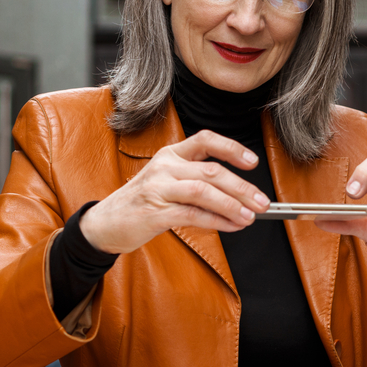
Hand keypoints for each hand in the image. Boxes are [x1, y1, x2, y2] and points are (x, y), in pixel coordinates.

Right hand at [78, 130, 269, 254]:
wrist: (104, 223)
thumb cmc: (141, 203)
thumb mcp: (166, 183)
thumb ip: (196, 183)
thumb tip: (237, 195)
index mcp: (169, 154)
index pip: (205, 140)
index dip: (232, 149)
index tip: (252, 162)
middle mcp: (164, 167)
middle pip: (211, 171)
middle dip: (242, 187)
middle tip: (262, 202)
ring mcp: (158, 188)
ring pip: (204, 191)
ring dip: (232, 205)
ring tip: (250, 216)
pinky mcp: (155, 212)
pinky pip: (193, 215)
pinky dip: (217, 221)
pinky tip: (231, 226)